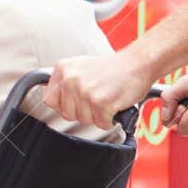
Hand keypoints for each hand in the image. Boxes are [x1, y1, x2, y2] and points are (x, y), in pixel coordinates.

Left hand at [42, 52, 156, 130]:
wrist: (138, 63)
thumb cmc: (113, 68)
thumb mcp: (81, 68)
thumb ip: (65, 82)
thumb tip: (51, 102)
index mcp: (63, 69)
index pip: (50, 100)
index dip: (65, 106)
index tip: (76, 102)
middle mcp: (71, 79)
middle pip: (67, 114)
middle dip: (83, 112)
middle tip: (97, 98)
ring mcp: (85, 91)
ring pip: (84, 121)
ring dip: (98, 116)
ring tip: (107, 98)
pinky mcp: (101, 103)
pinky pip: (101, 124)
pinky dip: (110, 120)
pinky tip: (114, 104)